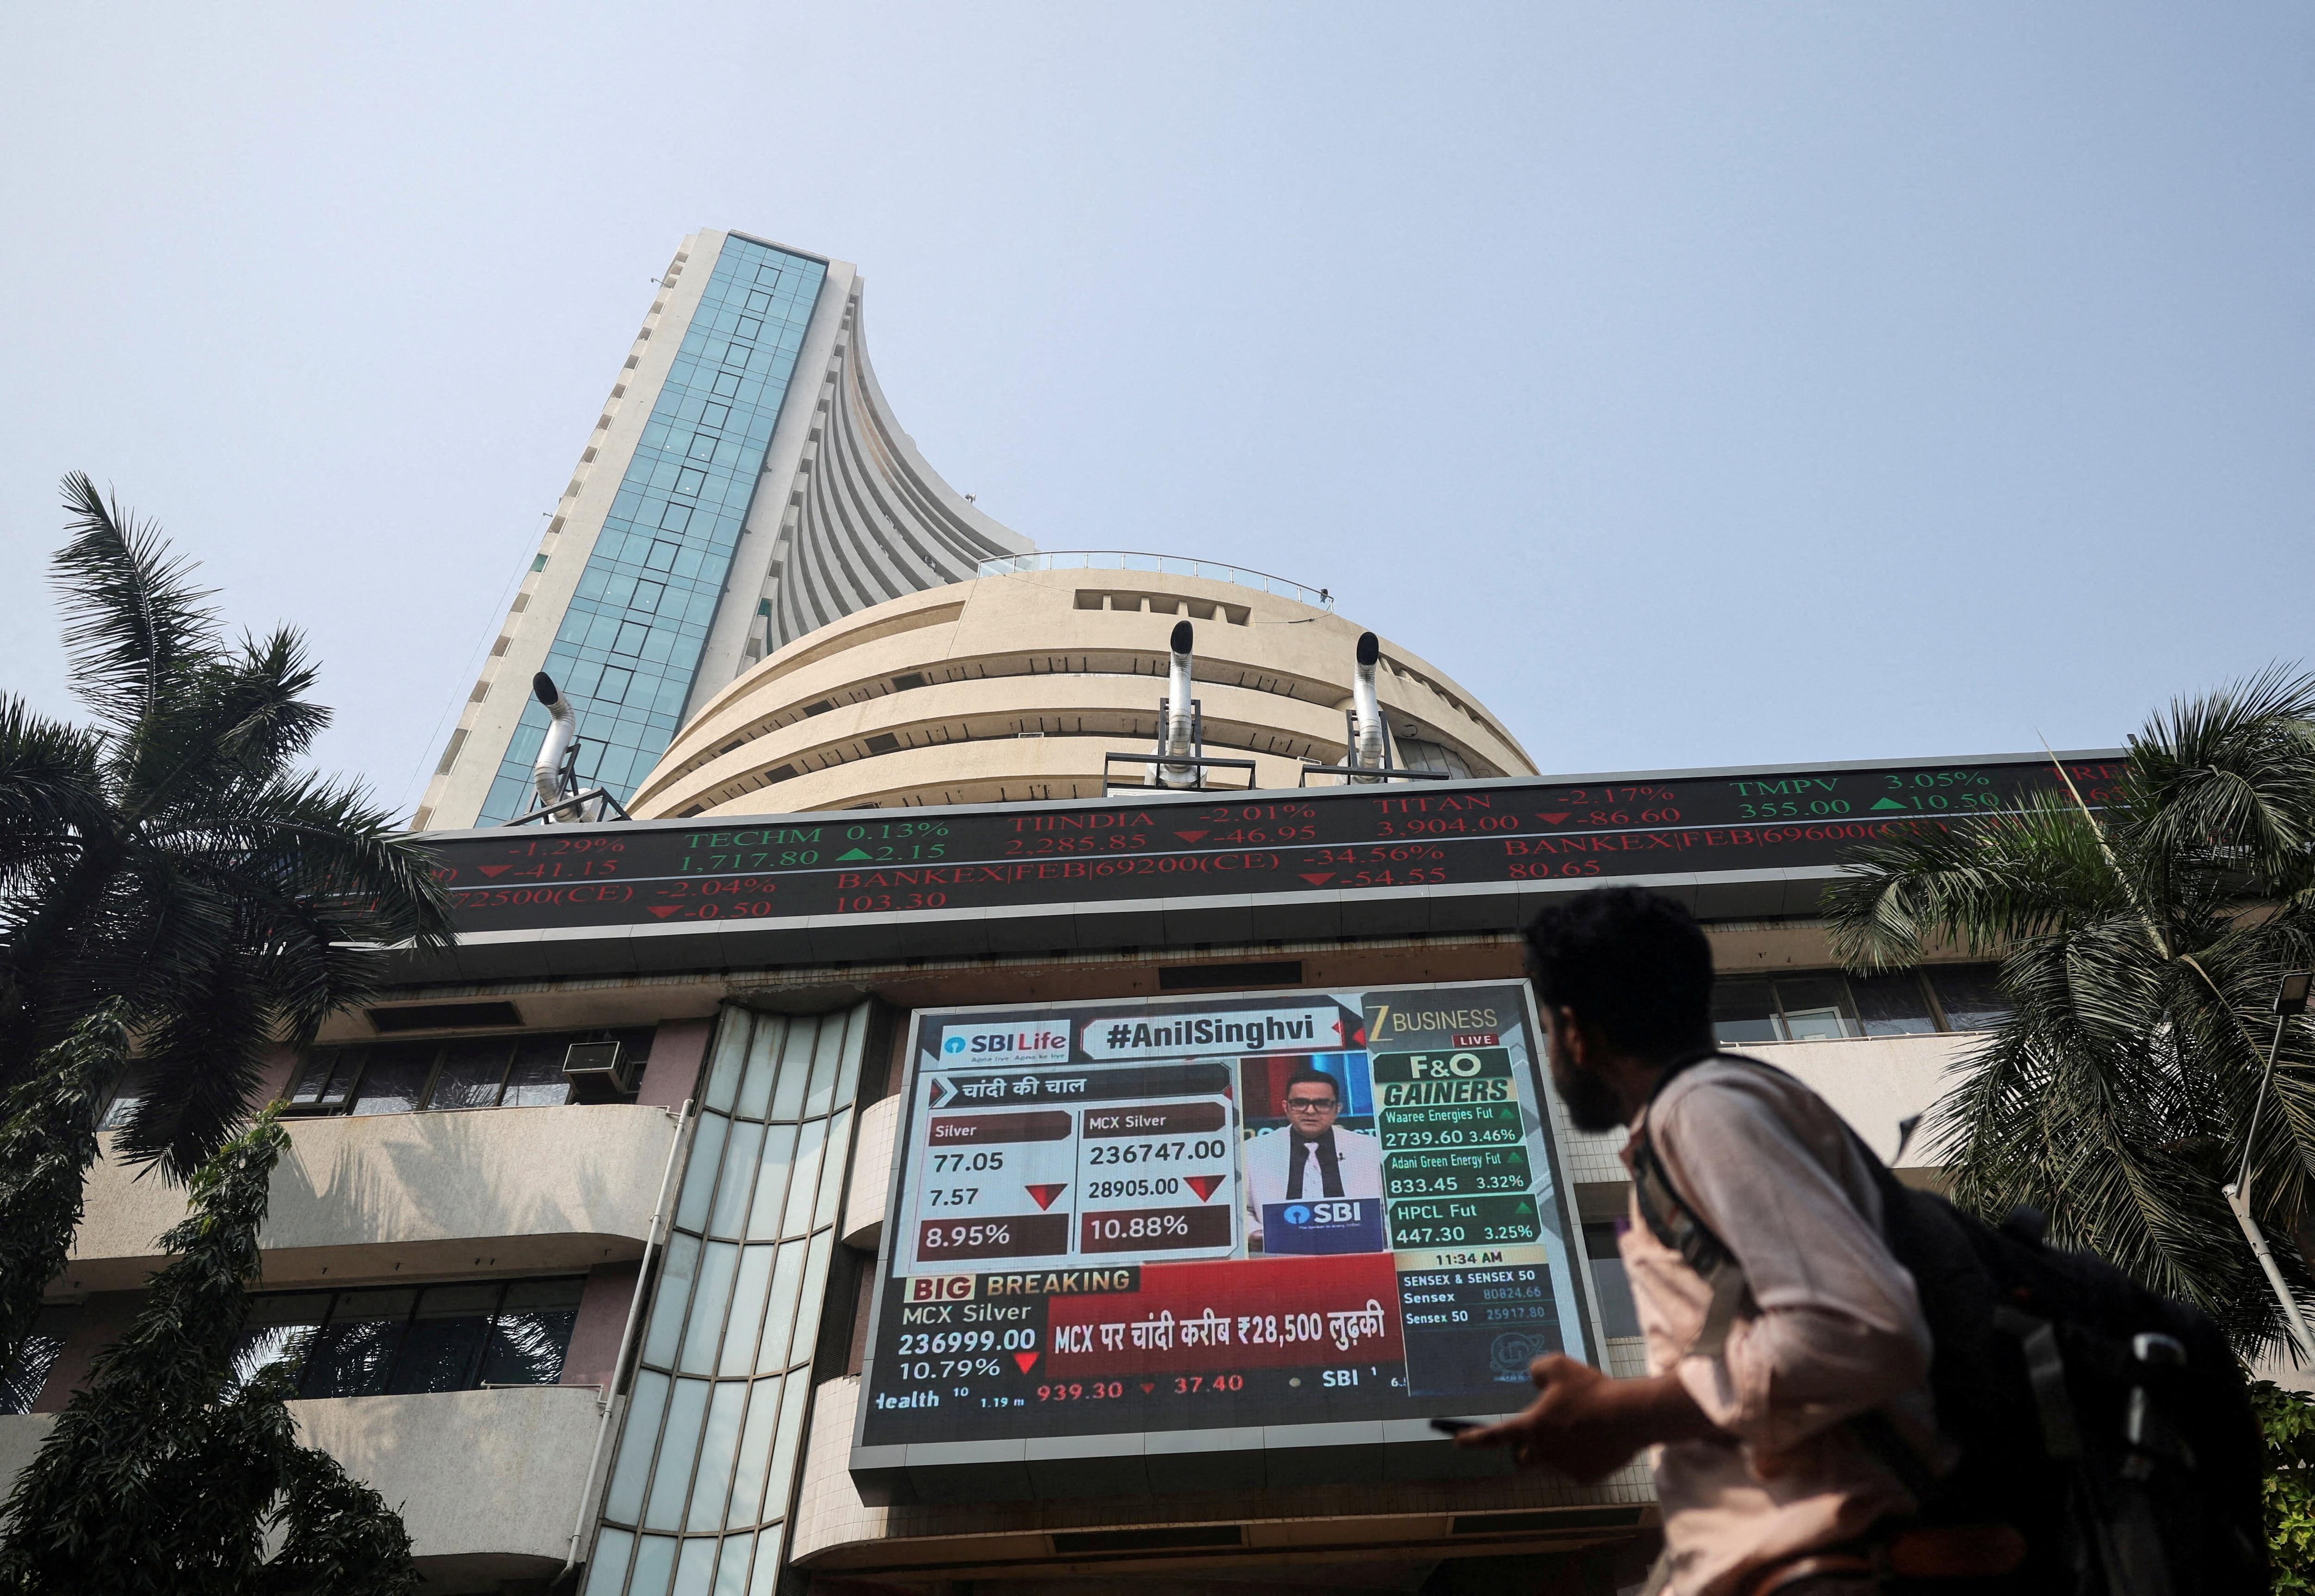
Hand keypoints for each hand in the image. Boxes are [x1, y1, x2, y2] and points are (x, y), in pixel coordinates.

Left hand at [1455, 1356, 1724, 1483]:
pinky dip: (1581, 1457)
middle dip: (1527, 1447)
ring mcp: (1564, 1468)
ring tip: (1581, 1428)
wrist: (1628, 1416)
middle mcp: (1544, 1452)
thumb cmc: (1591, 1390)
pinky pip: (1576, 1469)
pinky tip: (1597, 1440)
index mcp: (1532, 1427)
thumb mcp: (1559, 1365)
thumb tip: (1533, 1375)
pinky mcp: (1586, 1478)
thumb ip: (1538, 1369)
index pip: (1495, 1435)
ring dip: (1557, 1450)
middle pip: (1523, 1457)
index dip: (1475, 1439)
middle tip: (1546, 1429)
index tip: (1458, 1443)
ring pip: (1551, 1463)